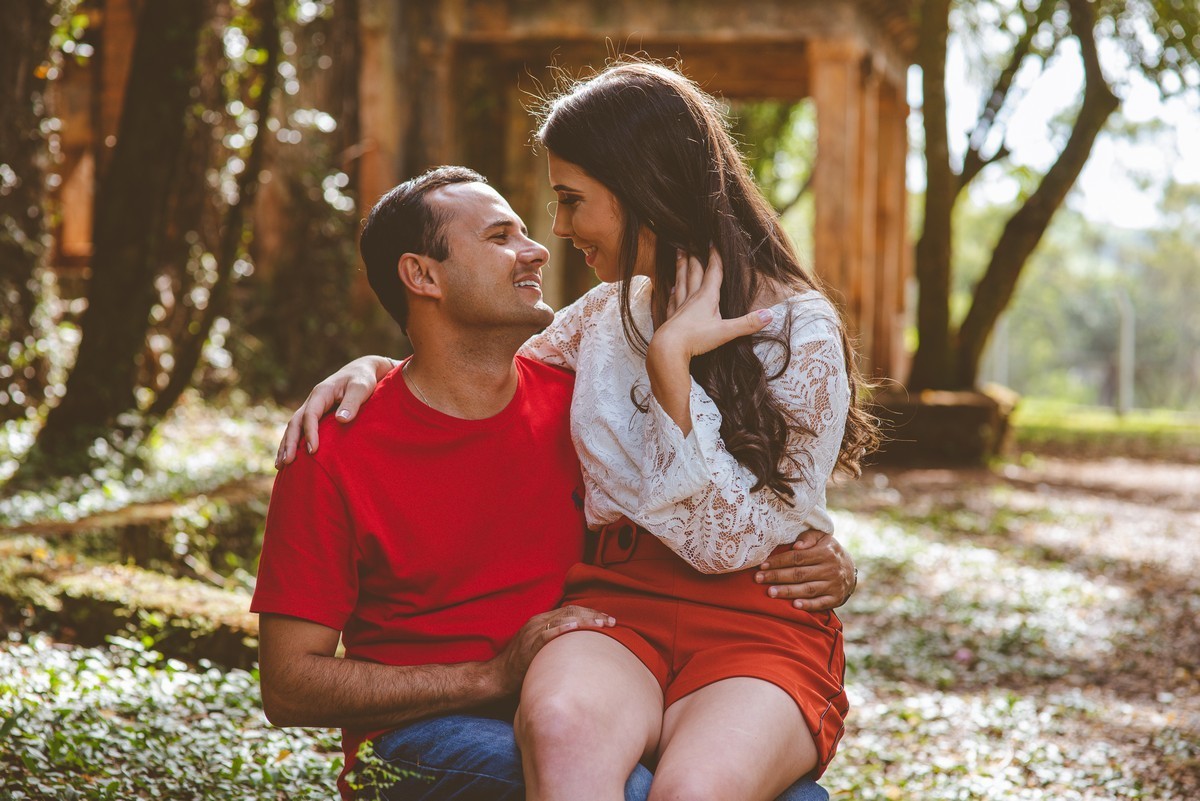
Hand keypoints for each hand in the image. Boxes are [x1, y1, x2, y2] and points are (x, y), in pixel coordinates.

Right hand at [276, 355, 395, 466]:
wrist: (361, 370)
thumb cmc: (363, 379)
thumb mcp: (361, 388)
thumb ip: (352, 402)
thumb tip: (342, 420)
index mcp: (321, 393)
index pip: (310, 415)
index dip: (310, 433)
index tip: (313, 451)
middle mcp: (312, 400)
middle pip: (295, 422)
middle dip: (290, 443)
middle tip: (288, 463)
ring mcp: (312, 407)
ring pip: (293, 427)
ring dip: (286, 446)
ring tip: (280, 466)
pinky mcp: (315, 414)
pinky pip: (300, 429)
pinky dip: (292, 443)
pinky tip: (288, 458)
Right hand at [488, 606, 616, 694]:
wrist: (499, 676)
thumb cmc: (522, 664)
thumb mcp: (541, 646)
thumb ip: (557, 640)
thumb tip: (580, 643)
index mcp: (542, 620)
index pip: (572, 610)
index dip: (591, 613)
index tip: (608, 620)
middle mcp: (539, 621)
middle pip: (571, 611)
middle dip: (594, 615)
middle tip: (613, 622)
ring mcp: (533, 631)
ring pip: (563, 618)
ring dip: (585, 620)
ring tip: (602, 624)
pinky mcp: (530, 643)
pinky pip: (548, 633)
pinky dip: (563, 628)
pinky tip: (575, 627)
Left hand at [654, 246, 772, 359]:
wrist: (667, 349)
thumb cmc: (696, 339)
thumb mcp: (726, 332)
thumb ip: (747, 323)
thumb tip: (770, 315)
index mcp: (707, 297)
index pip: (713, 271)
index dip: (715, 255)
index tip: (712, 239)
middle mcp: (692, 297)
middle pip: (694, 271)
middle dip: (694, 254)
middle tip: (690, 239)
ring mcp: (680, 306)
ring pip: (681, 281)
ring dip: (681, 266)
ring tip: (679, 253)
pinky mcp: (671, 317)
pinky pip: (672, 300)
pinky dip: (672, 291)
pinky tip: (671, 288)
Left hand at [754, 530, 857, 610]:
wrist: (851, 570)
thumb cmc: (828, 551)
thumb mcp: (822, 538)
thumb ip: (808, 538)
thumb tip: (796, 545)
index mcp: (825, 552)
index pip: (797, 557)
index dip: (779, 561)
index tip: (762, 565)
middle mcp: (830, 569)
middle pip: (799, 573)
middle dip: (777, 576)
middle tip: (758, 579)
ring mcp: (834, 585)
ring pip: (807, 589)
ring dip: (788, 591)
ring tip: (770, 592)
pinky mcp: (836, 598)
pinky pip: (820, 603)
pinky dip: (808, 605)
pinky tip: (794, 605)